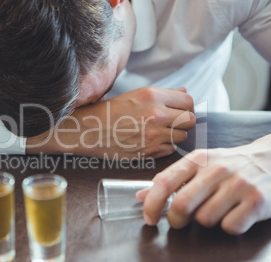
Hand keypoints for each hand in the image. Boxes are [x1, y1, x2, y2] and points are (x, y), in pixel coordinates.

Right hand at [27, 86, 195, 158]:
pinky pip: (170, 149)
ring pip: (182, 136)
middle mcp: (156, 115)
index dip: (186, 106)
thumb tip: (184, 91)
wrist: (89, 130)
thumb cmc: (111, 111)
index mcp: (153, 96)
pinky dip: (165, 146)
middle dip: (183, 121)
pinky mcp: (149, 151)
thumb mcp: (136, 95)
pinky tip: (151, 141)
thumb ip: (164, 94)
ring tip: (159, 132)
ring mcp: (153, 135)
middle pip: (190, 120)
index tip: (180, 110)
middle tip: (173, 122)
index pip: (188, 101)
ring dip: (174, 135)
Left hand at [137, 135, 270, 234]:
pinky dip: (227, 226)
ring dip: (205, 221)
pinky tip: (233, 213)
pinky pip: (229, 227)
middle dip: (175, 220)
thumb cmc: (229, 164)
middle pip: (182, 205)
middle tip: (178, 221)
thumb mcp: (199, 164)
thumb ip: (171, 178)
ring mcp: (238, 185)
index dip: (151, 204)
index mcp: (198, 159)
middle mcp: (217, 170)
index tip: (149, 218)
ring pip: (205, 219)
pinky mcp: (257, 202)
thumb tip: (141, 195)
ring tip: (215, 208)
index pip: (165, 182)